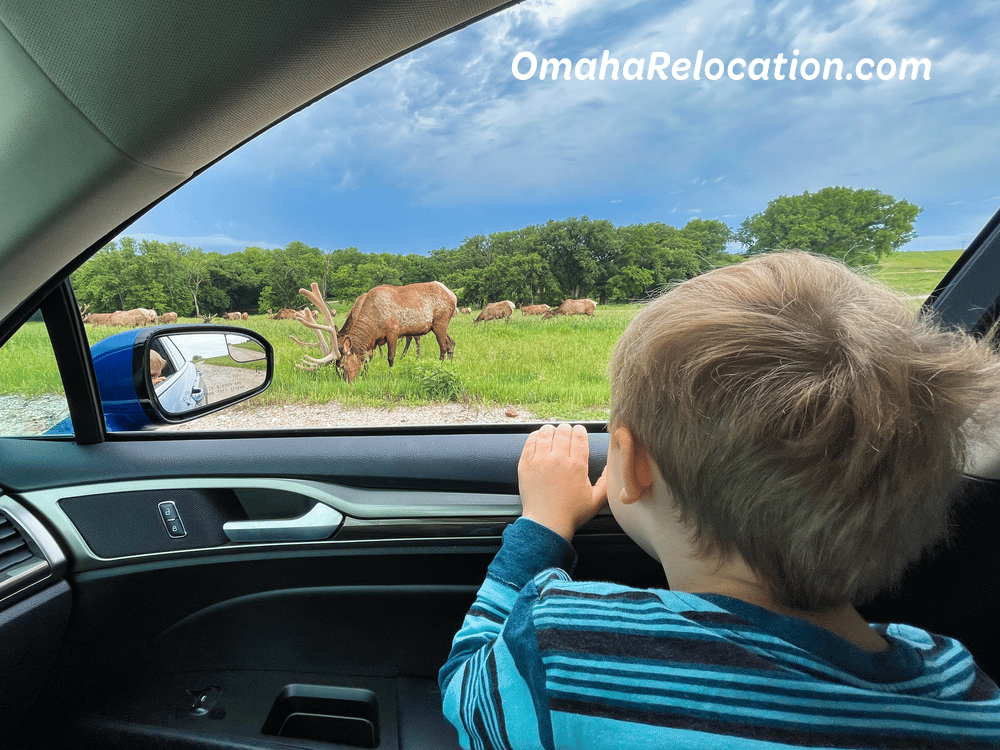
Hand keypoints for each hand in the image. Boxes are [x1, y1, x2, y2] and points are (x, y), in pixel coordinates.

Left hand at [517, 423, 607, 541]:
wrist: (546, 524)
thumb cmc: (570, 515)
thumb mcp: (596, 501)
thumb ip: (606, 484)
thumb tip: (610, 469)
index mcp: (576, 466)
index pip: (579, 436)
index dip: (580, 431)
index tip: (579, 432)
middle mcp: (558, 460)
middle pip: (563, 431)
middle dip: (566, 430)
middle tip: (566, 433)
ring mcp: (540, 461)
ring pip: (546, 433)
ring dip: (551, 431)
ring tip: (552, 433)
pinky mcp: (526, 465)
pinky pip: (530, 442)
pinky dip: (535, 437)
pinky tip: (538, 438)